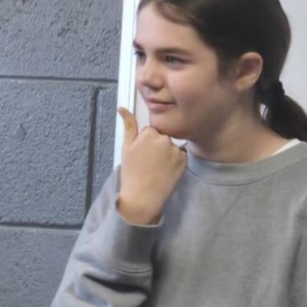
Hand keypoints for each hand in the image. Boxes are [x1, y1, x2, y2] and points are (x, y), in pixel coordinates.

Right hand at [115, 107, 186, 223]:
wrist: (142, 198)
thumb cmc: (132, 174)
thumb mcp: (126, 148)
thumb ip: (128, 125)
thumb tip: (122, 108)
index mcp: (149, 134)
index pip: (151, 131)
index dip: (145, 143)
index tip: (142, 156)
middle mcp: (164, 139)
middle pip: (162, 137)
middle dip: (157, 147)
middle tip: (148, 164)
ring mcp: (175, 150)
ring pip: (172, 145)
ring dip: (167, 154)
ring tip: (157, 169)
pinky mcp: (184, 160)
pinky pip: (181, 155)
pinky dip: (175, 162)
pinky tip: (166, 171)